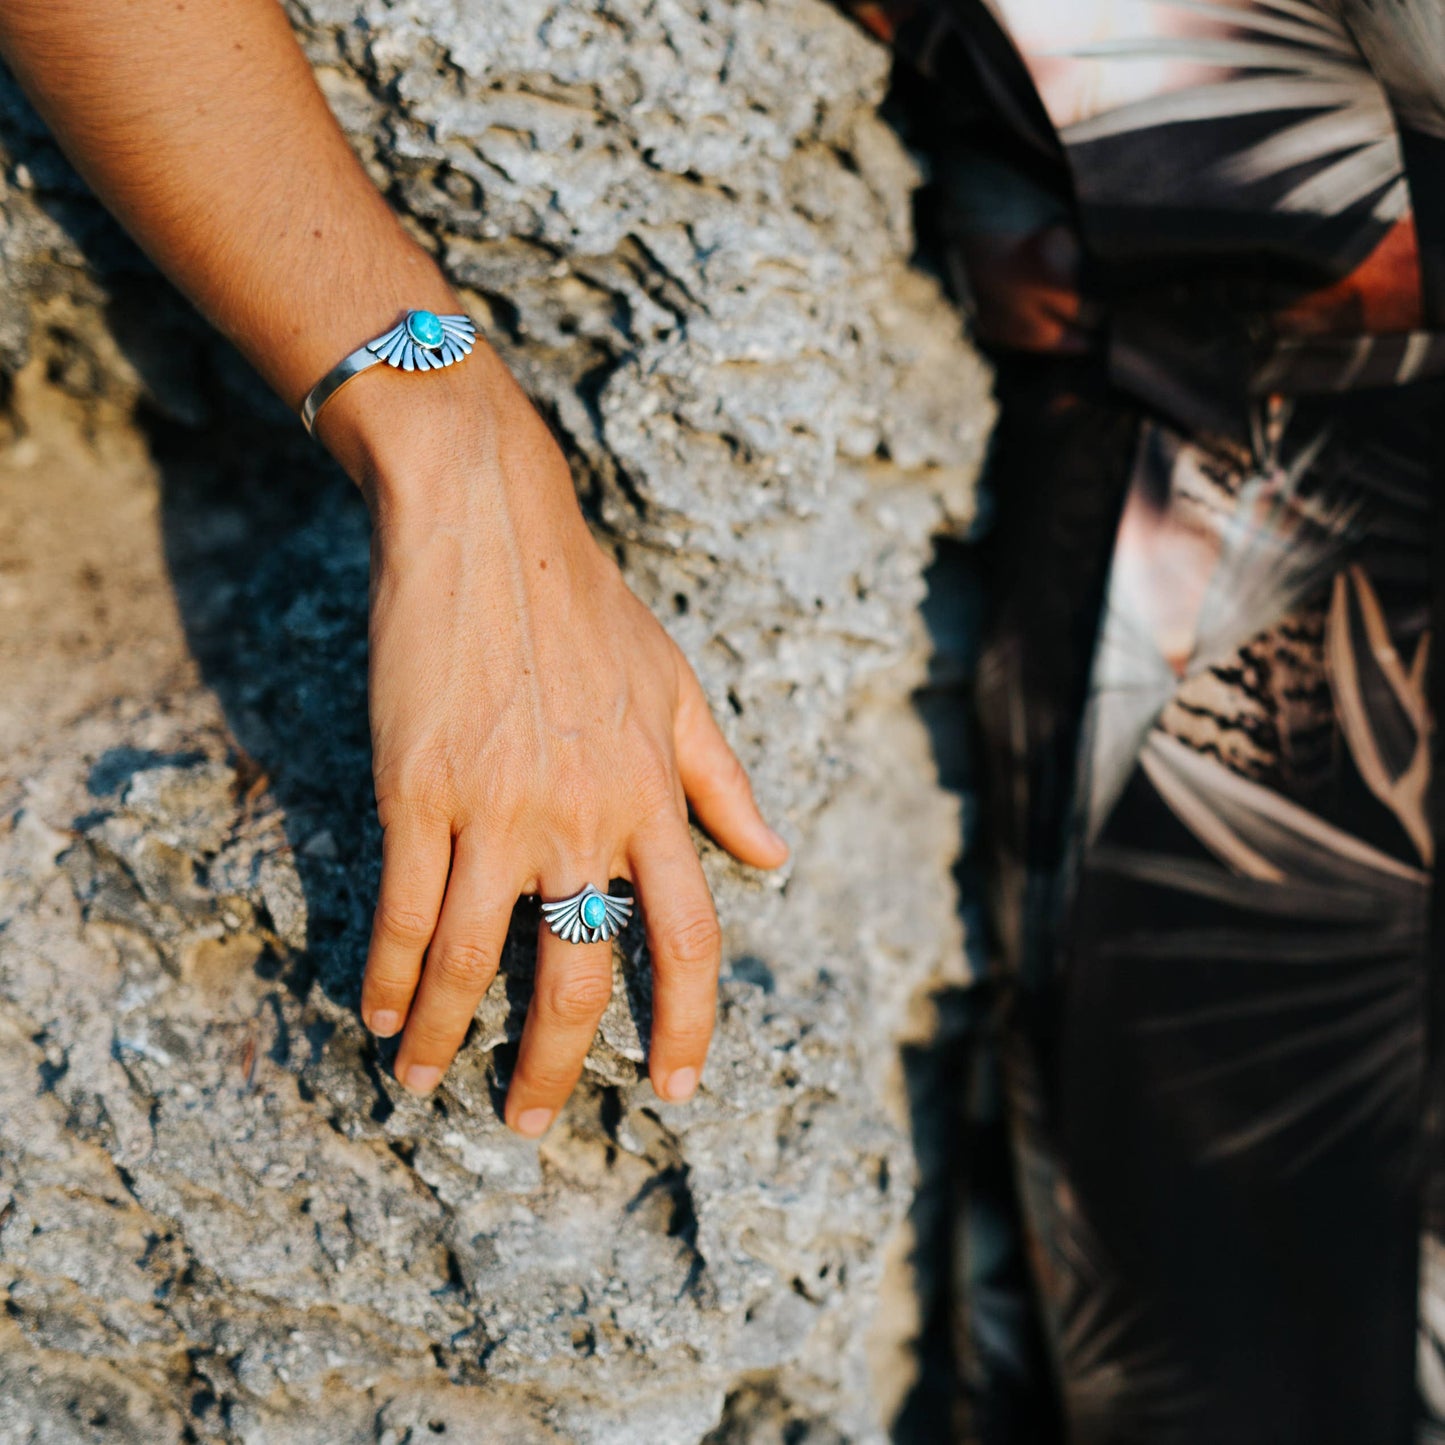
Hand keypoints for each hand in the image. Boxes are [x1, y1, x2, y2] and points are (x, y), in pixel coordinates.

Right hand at [320, 344, 788, 1133]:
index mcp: (654, 796)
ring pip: (474, 960)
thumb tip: (773, 858)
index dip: (685, 1024)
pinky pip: (404, 912)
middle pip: (578, 973)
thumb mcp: (677, 686)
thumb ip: (722, 781)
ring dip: (447, 1038)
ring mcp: (496, 809)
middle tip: (529, 1122)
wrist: (487, 526)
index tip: (673, 1086)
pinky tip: (380, 1016)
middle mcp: (583, 818)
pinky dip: (389, 977)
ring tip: (424, 1084)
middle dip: (551, 1065)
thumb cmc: (586, 604)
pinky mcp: (417, 790)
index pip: (689, 939)